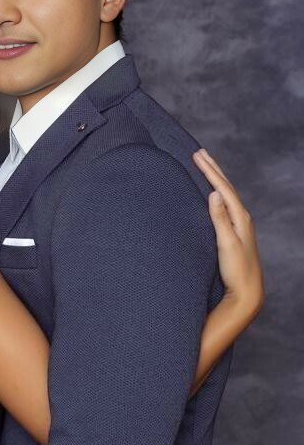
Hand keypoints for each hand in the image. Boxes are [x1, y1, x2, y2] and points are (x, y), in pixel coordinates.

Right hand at [193, 148, 263, 324]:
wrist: (247, 292)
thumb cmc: (237, 270)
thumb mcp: (226, 244)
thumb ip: (220, 218)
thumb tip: (214, 193)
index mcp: (240, 217)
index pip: (223, 188)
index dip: (210, 171)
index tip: (197, 155)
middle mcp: (242, 218)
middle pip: (226, 187)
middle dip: (213, 169)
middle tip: (199, 153)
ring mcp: (239, 225)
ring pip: (226, 194)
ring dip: (215, 179)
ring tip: (206, 166)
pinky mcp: (235, 233)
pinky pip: (225, 205)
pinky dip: (217, 193)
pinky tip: (213, 195)